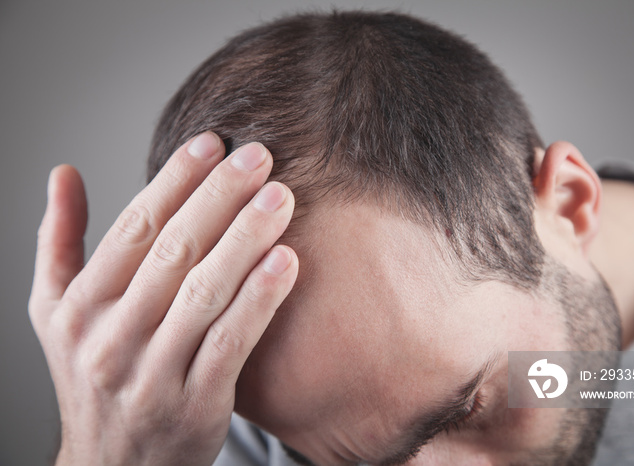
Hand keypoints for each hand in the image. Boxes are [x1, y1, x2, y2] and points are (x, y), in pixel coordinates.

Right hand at [28, 133, 297, 465]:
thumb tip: (61, 173)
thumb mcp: (55, 313)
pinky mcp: (194, 405)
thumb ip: (59, 242)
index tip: (211, 142)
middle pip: (173, 252)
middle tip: (259, 155)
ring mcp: (151, 374)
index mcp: (78, 307)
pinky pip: (230, 343)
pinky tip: (287, 261)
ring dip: (245, 239)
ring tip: (281, 197)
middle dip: (219, 197)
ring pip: (203, 293)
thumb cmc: (94, 375)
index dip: (175, 180)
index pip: (133, 229)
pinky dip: (259, 300)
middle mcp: (110, 338)